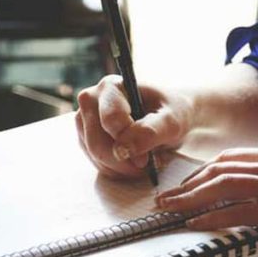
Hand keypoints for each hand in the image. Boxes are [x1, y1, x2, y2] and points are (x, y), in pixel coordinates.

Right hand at [75, 75, 192, 178]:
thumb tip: (124, 149)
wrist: (169, 118)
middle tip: (146, 165)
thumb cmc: (171, 113)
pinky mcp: (86, 139)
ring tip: (144, 161)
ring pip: (95, 156)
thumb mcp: (172, 121)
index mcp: (111, 86)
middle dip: (123, 161)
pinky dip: (117, 170)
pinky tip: (133, 162)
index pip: (110, 119)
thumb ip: (151, 132)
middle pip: (97, 142)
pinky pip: (97, 163)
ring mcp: (85, 121)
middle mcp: (91, 100)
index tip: (146, 157)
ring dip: (122, 167)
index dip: (128, 142)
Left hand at [155, 146, 257, 246]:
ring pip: (223, 188)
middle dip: (186, 185)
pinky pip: (241, 212)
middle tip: (164, 199)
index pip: (229, 159)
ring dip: (190, 200)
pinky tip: (197, 224)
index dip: (201, 172)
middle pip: (218, 171)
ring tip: (169, 211)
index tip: (184, 185)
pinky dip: (214, 217)